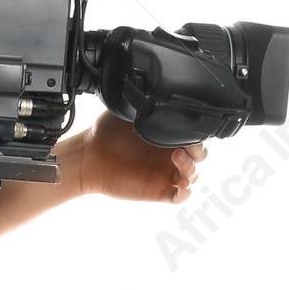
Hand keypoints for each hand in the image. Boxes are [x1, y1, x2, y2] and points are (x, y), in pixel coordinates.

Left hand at [74, 111, 205, 203]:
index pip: (194, 136)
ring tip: (176, 158)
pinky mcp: (158, 191)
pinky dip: (186, 192)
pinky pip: (181, 196)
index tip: (191, 130)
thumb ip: (149, 106)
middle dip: (198, 151)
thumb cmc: (107, 133)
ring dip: (190, 168)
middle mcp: (169, 155)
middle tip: (185, 145)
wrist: (89, 156)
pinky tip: (182, 184)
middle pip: (199, 156)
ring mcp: (165, 174)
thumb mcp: (129, 112)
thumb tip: (160, 93)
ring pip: (192, 175)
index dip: (197, 134)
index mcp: (166, 136)